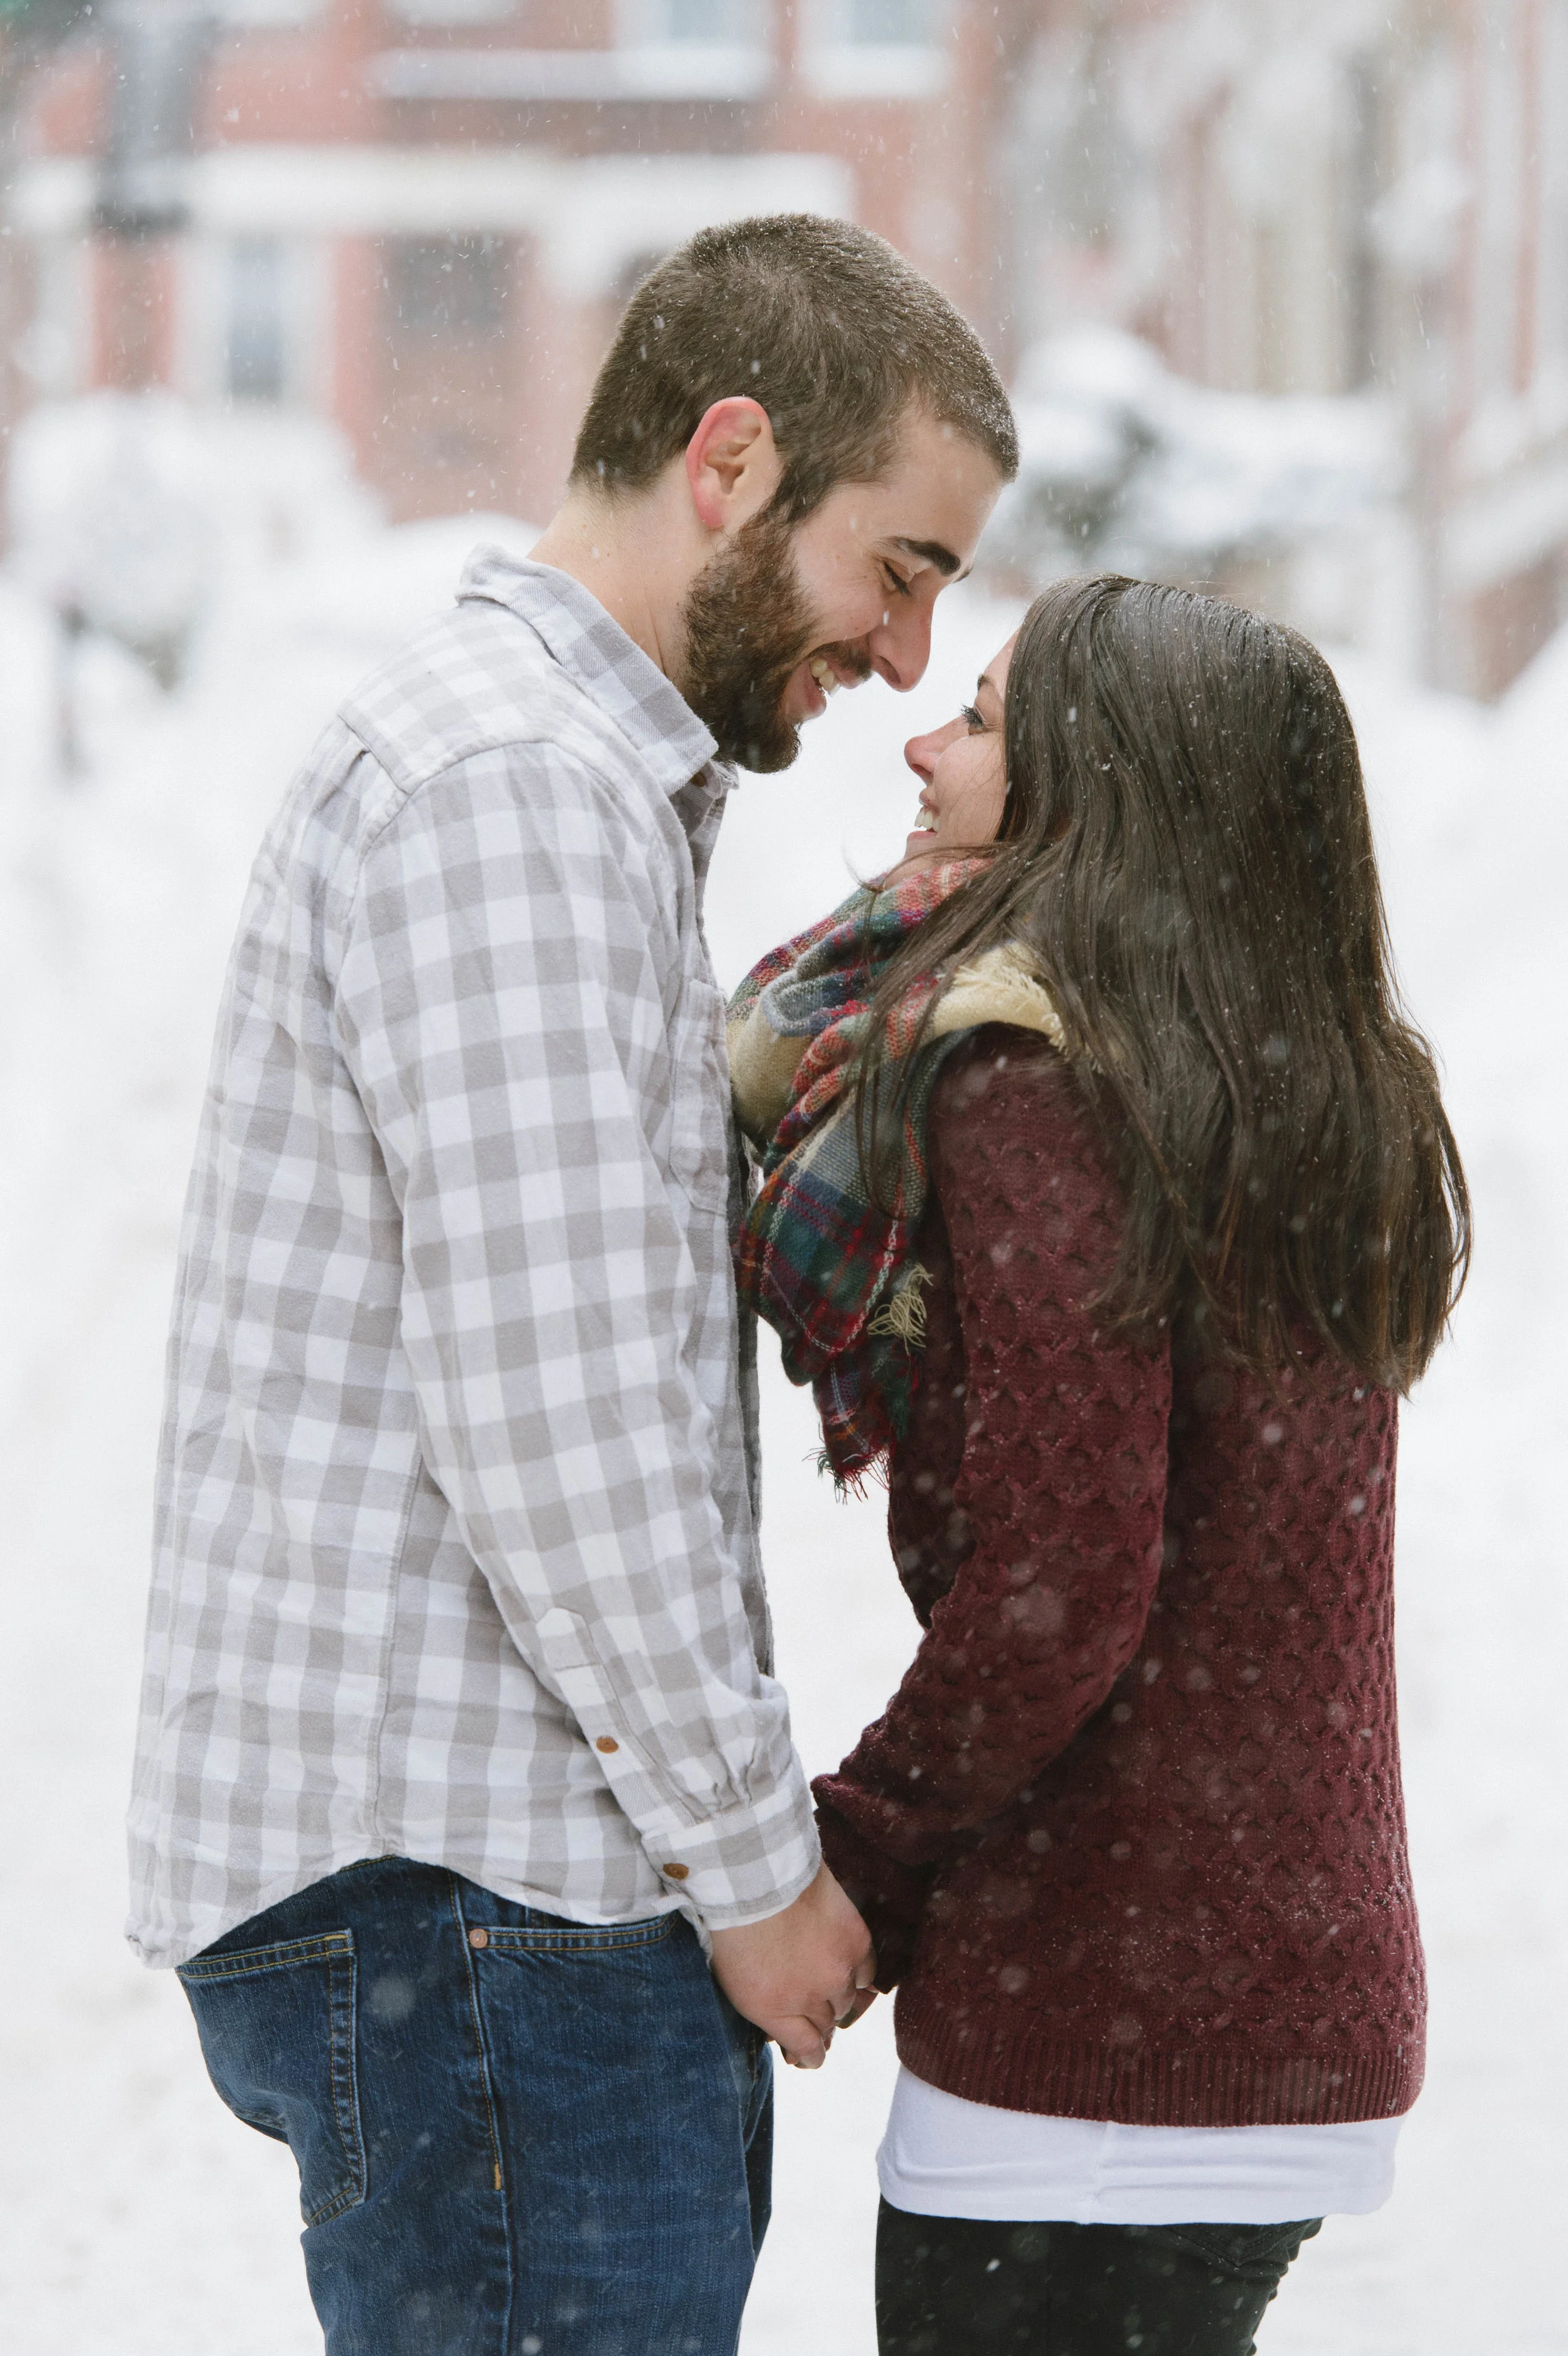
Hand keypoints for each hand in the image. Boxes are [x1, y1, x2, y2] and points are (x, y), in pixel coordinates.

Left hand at [709, 1863, 876, 2068]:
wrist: (755, 1874)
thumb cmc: (733, 1922)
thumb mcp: (735, 1979)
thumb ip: (765, 2008)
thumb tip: (783, 2026)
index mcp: (773, 2012)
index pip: (807, 2050)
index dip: (810, 2056)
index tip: (809, 2055)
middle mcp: (810, 1999)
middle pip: (828, 2024)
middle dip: (820, 2021)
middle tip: (814, 2010)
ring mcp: (836, 1972)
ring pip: (848, 2001)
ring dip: (839, 1997)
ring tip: (829, 1983)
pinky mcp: (856, 1942)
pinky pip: (867, 1973)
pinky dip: (858, 1974)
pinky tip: (847, 1966)